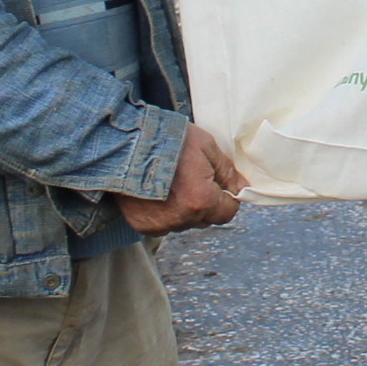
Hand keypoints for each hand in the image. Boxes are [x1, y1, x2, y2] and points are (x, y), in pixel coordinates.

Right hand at [120, 125, 246, 233]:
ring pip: (184, 222)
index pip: (228, 212)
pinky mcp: (143, 225)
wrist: (126, 143)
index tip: (218, 185)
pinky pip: (163, 224)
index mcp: (201, 201)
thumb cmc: (166, 140)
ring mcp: (161, 225)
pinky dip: (163, 212)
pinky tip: (156, 193)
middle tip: (191, 179)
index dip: (226, 197)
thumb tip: (241, 188)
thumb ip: (227, 172)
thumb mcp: (206, 147)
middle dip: (205, 202)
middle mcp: (182, 219)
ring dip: (183, 209)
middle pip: (206, 218)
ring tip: (170, 183)